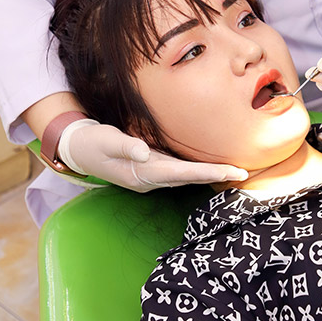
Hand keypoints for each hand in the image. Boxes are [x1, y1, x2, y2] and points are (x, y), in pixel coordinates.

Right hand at [57, 120, 247, 191]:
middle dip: (217, 176)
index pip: (182, 173)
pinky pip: (181, 172)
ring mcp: (152, 176)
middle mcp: (151, 179)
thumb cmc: (93, 143)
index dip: (208, 172)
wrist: (78, 151)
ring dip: (210, 175)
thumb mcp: (106, 141)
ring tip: (234, 172)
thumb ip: (125, 146)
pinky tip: (212, 168)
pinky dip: (198, 171)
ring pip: (187, 177)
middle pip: (190, 178)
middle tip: (244, 173)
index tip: (231, 172)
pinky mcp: (152, 169)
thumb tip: (144, 151)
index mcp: (143, 173)